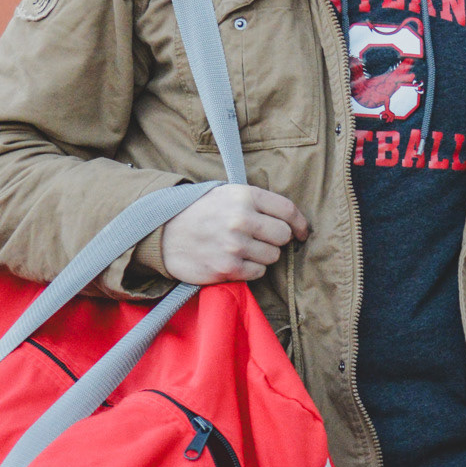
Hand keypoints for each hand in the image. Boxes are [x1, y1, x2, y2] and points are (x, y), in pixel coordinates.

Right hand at [160, 185, 308, 285]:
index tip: (302, 232)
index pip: (287, 210)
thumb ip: (257, 203)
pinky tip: (236, 260)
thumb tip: (292, 221)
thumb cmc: (200, 212)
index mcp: (244, 196)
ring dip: (263, 256)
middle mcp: (241, 219)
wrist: (163, 232)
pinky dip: (251, 269)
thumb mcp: (227, 193)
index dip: (300, 223)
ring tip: (243, 249)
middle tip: (261, 239)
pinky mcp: (227, 268)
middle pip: (283, 236)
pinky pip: (257, 273)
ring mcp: (234, 245)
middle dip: (276, 240)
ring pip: (272, 257)